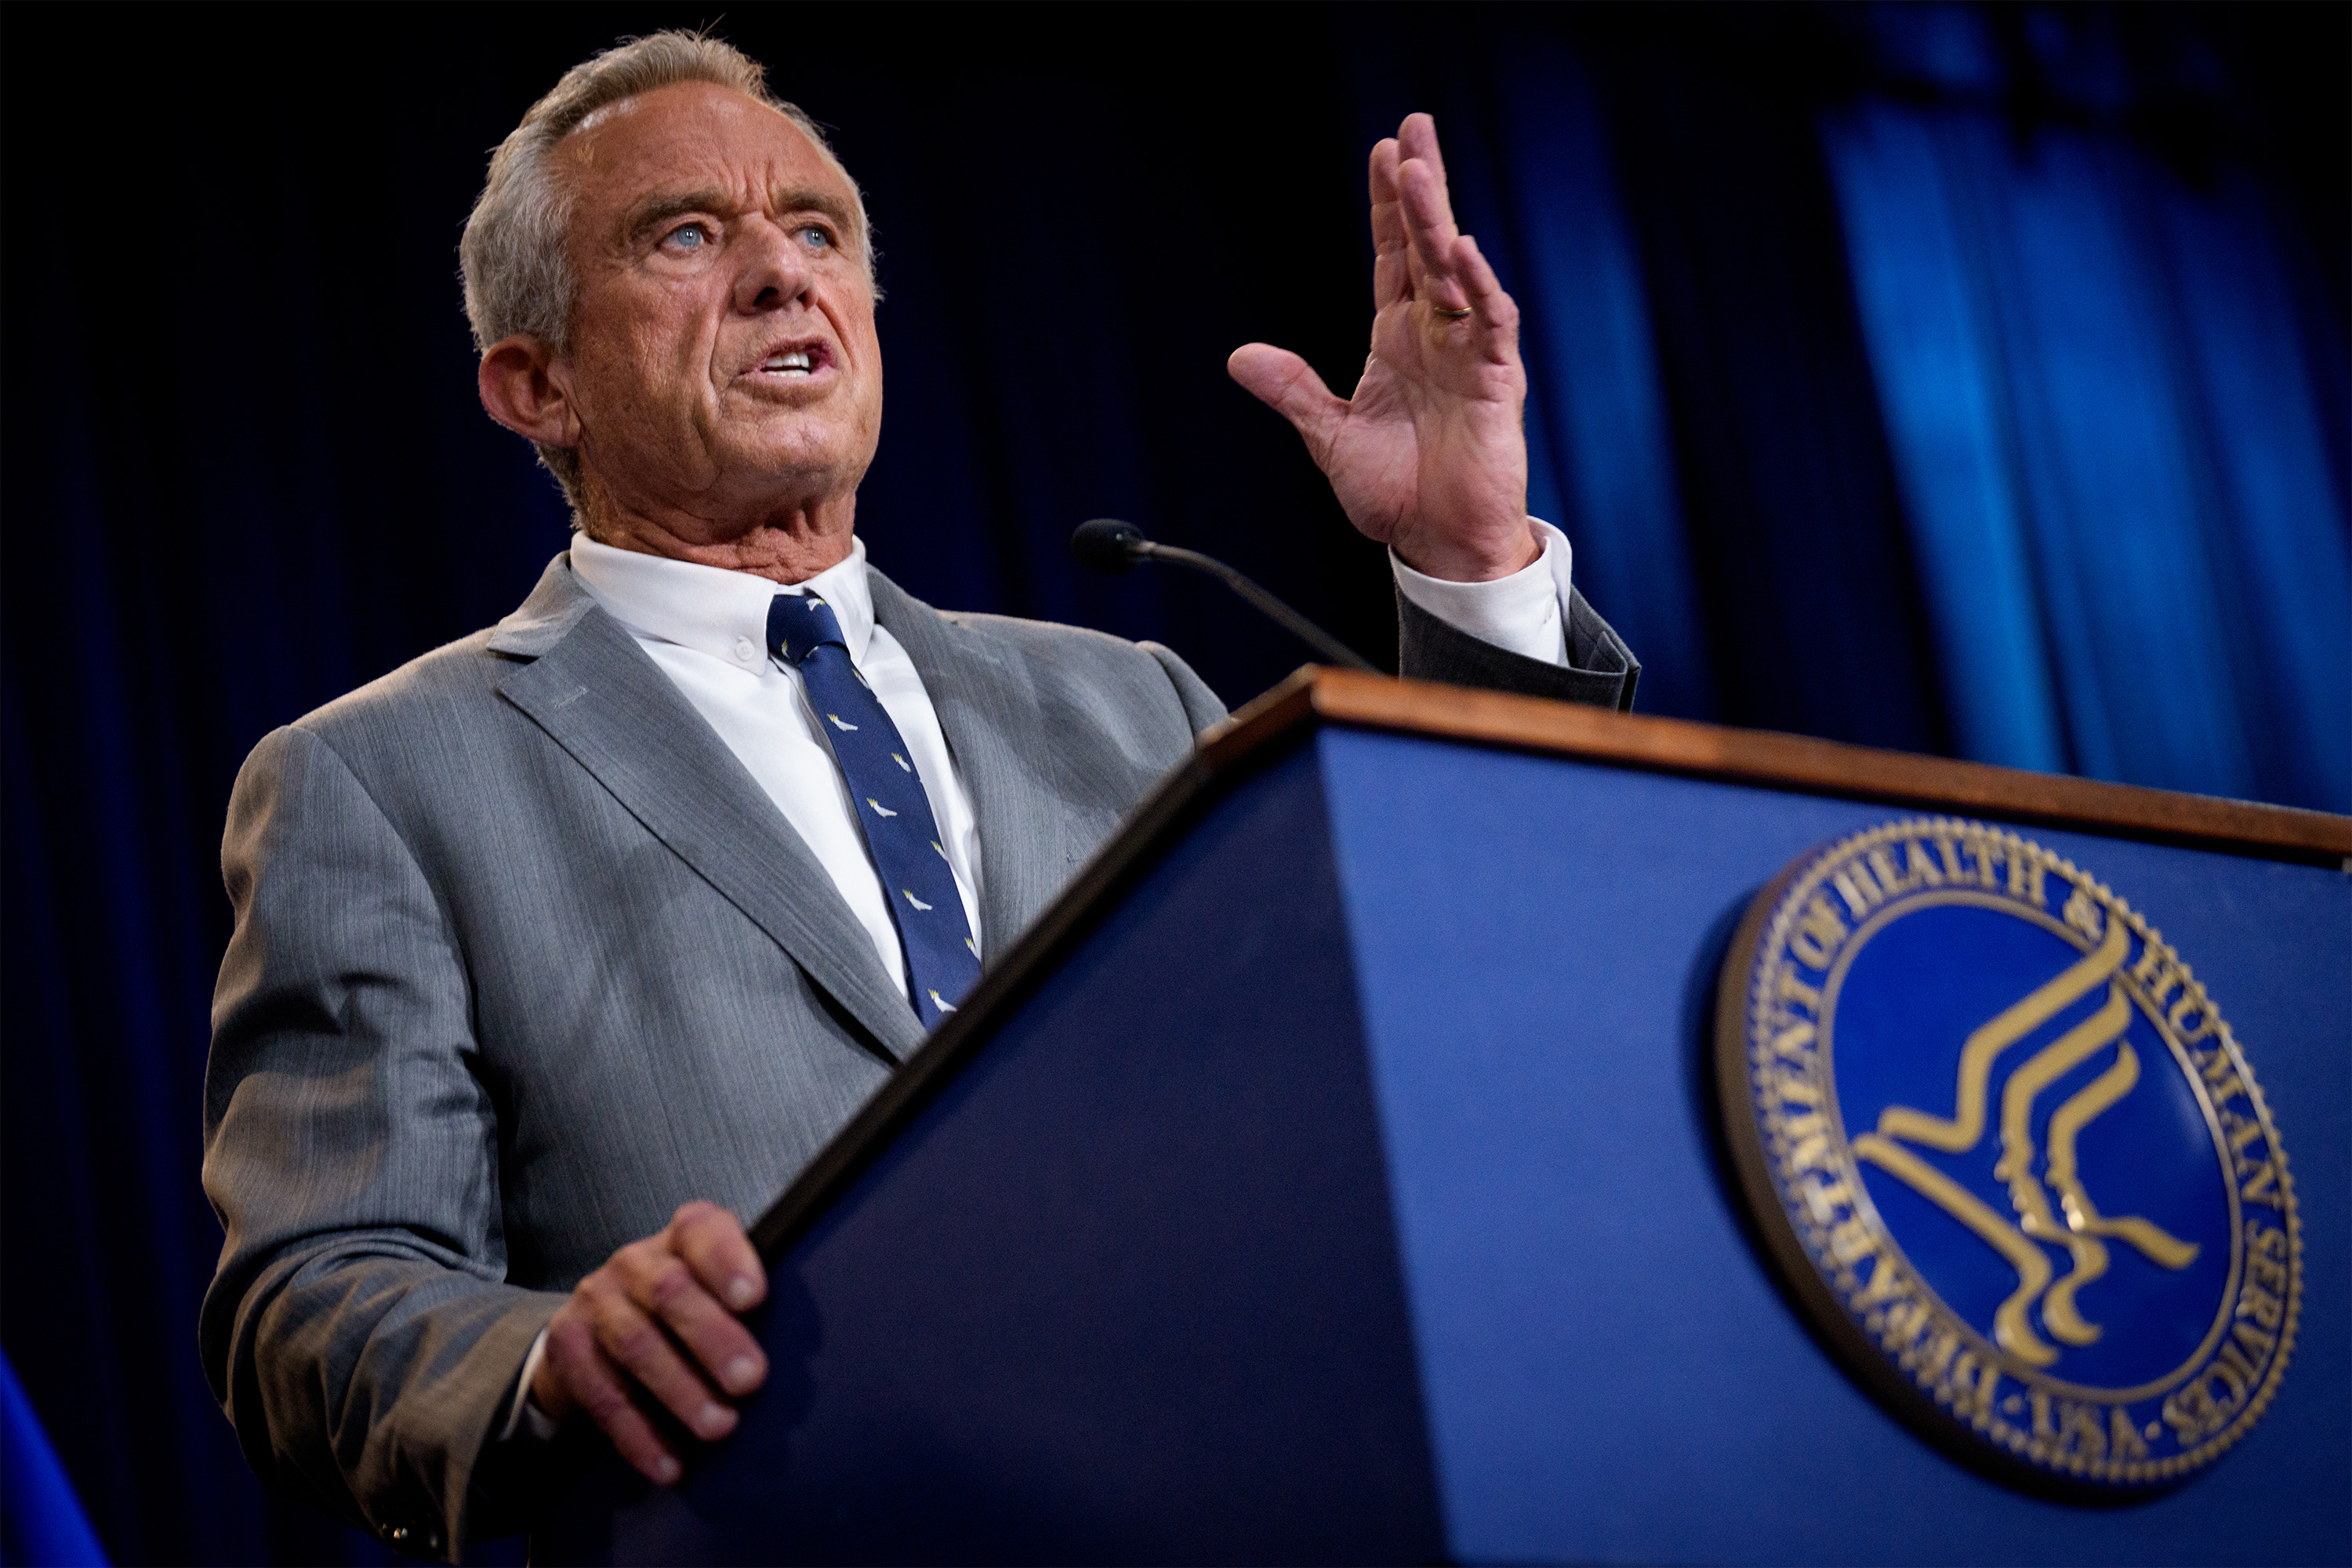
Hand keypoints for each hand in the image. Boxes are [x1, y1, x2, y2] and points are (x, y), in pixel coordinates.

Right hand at [532, 1201, 767, 1483]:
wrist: (594, 1329)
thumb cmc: (683, 1309)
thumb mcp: (715, 1292)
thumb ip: (748, 1305)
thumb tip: (806, 1353)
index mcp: (681, 1239)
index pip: (703, 1231)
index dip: (728, 1261)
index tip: (756, 1298)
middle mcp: (634, 1262)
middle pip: (670, 1292)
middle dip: (713, 1338)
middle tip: (751, 1379)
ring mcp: (595, 1302)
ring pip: (636, 1344)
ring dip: (680, 1390)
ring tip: (719, 1426)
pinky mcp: (568, 1349)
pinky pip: (603, 1395)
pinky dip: (639, 1434)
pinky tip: (670, 1463)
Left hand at [1229, 112, 1535, 582]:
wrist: (1438, 545)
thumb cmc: (1395, 494)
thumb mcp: (1329, 437)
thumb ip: (1294, 392)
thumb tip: (1242, 357)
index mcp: (1397, 339)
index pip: (1393, 257)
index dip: (1388, 206)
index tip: (1384, 151)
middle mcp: (1436, 335)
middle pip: (1428, 246)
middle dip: (1421, 187)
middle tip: (1412, 128)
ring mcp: (1468, 354)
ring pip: (1456, 273)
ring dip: (1438, 222)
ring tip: (1420, 172)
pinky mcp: (1496, 383)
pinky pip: (1490, 325)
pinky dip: (1478, 288)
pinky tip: (1461, 252)